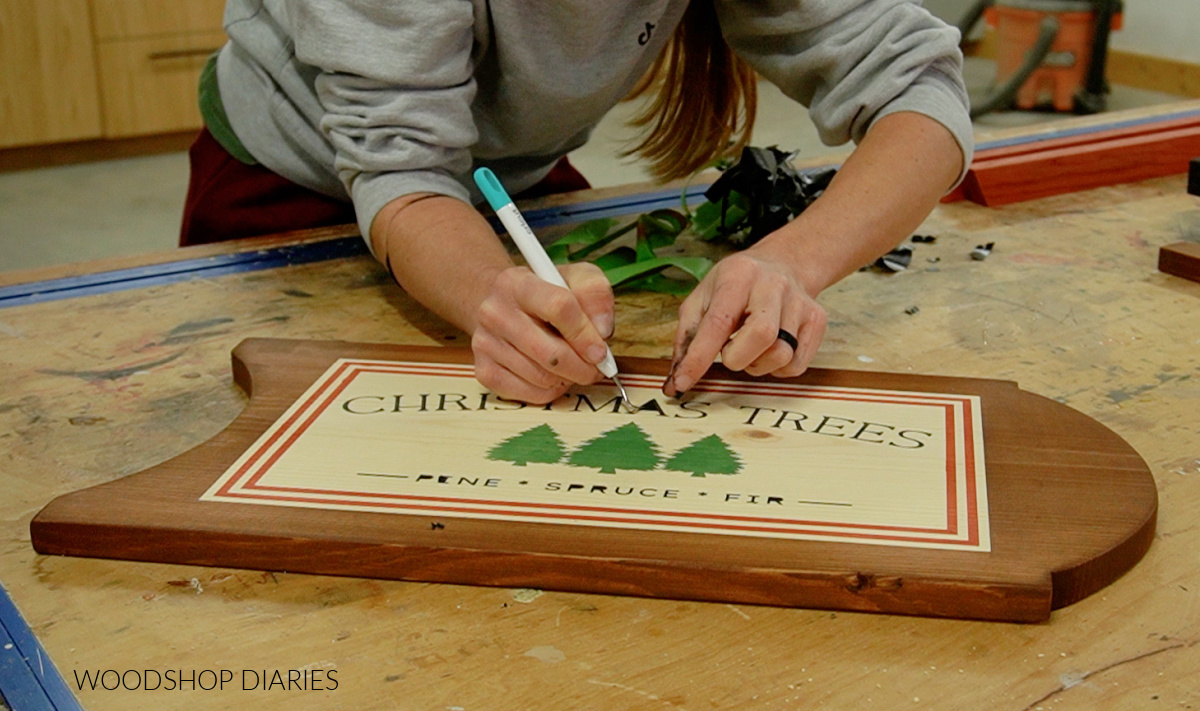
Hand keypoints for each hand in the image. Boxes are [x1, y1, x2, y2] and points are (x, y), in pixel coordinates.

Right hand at [472, 262, 615, 403]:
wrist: (501, 304)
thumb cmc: (544, 294)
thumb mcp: (575, 279)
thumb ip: (596, 295)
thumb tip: (602, 331)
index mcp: (518, 283)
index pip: (558, 307)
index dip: (585, 334)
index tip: (600, 351)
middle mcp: (494, 312)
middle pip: (549, 352)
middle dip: (581, 367)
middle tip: (595, 369)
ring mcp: (485, 343)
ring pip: (540, 377)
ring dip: (567, 379)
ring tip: (574, 368)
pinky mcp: (483, 370)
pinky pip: (527, 393)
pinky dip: (549, 391)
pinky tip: (555, 378)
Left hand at [664, 249, 826, 396]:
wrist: (782, 263)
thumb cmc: (736, 285)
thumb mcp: (703, 298)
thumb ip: (686, 339)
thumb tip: (675, 382)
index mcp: (738, 276)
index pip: (718, 322)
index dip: (699, 357)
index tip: (684, 382)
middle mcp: (773, 286)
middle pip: (761, 336)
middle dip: (737, 358)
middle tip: (730, 352)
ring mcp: (800, 302)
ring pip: (780, 355)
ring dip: (757, 364)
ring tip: (750, 348)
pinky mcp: (817, 319)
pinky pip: (796, 365)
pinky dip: (776, 368)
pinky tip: (769, 349)